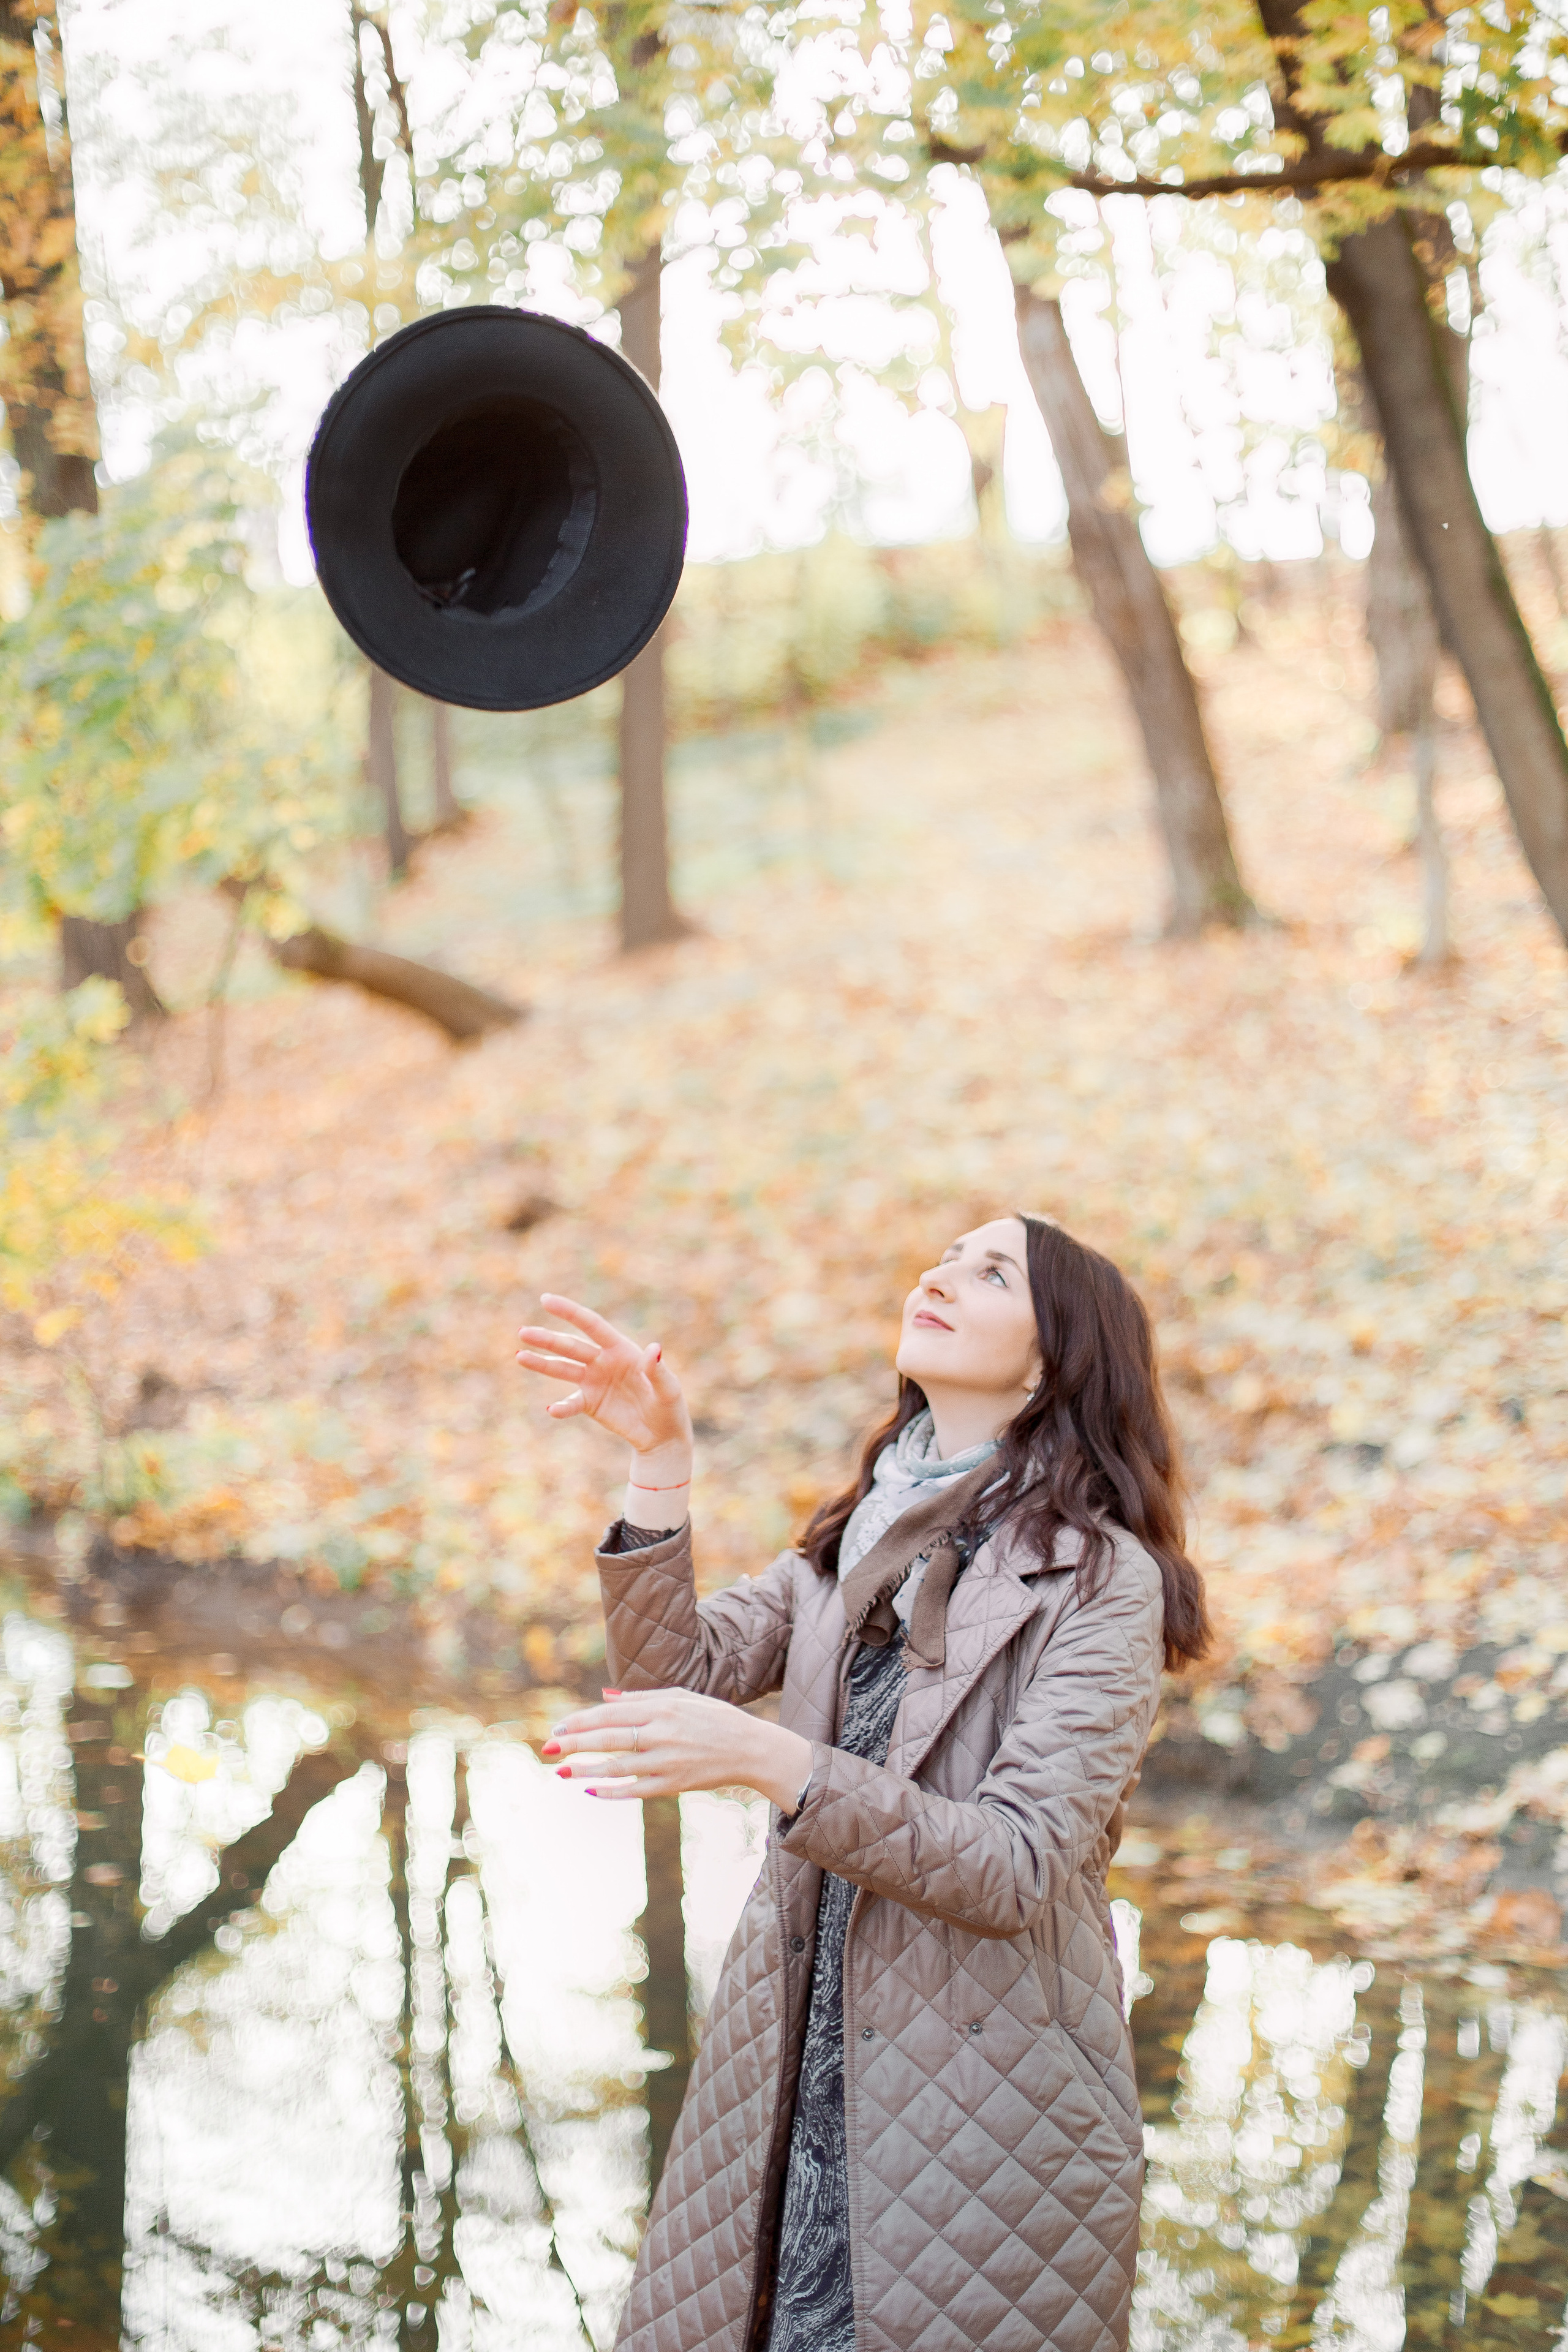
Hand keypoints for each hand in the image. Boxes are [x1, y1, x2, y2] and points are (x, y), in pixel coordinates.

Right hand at [516, 1294, 692, 1477]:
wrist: (662, 1435)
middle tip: (524, 1333)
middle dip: (547, 1339)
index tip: (546, 1300)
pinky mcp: (590, 1404)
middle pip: (571, 1346)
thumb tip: (653, 1349)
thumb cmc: (669, 1406)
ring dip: (542, 1363)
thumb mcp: (668, 1389)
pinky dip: (561, 1407)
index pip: (592, 1325)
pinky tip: (551, 1409)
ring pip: (563, 1369)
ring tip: (520, 1356)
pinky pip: (571, 1403)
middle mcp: (603, 1361)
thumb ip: (657, 1371)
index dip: (570, 1312)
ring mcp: (594, 1382)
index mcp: (621, 1349)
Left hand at [541, 1689, 814, 1811]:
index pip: (612, 1713)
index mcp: (662, 1708)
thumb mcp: (682, 1697)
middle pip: (610, 1738)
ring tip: (561, 1772)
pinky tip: (592, 1790)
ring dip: (587, 1770)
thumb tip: (605, 1696)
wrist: (751, 1749)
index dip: (582, 1721)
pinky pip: (637, 1789)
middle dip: (575, 1743)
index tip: (558, 1728)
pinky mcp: (674, 1784)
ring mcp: (668, 1761)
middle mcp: (662, 1733)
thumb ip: (642, 1697)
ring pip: (618, 1767)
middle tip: (547, 1748)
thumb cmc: (714, 1718)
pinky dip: (613, 1791)